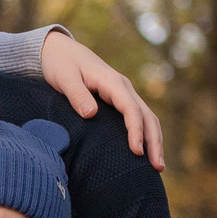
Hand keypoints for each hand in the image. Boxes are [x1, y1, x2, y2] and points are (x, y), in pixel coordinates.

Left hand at [38, 31, 165, 170]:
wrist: (58, 49)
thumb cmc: (60, 64)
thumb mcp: (64, 77)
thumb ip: (77, 95)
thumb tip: (91, 114)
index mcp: (112, 82)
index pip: (131, 109)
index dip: (136, 131)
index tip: (136, 152)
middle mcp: (123, 87)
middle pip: (147, 116)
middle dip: (154, 142)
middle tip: (157, 168)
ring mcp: (123, 93)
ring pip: (147, 117)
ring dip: (154, 140)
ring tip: (157, 167)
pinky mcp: (118, 99)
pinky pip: (138, 117)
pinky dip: (145, 134)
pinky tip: (145, 152)